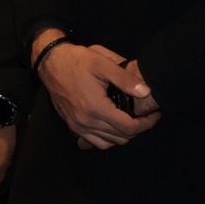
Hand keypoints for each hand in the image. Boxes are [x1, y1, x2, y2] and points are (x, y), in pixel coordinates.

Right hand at [35, 33, 160, 149]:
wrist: (50, 62)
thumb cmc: (77, 60)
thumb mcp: (103, 62)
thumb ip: (126, 79)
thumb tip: (146, 93)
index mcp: (96, 108)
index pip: (129, 128)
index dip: (147, 124)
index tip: (154, 114)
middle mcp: (86, 121)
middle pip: (121, 138)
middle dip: (137, 129)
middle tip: (144, 116)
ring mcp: (77, 125)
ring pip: (107, 143)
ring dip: (122, 135)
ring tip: (129, 120)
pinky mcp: (71, 125)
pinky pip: (93, 141)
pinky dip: (106, 139)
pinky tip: (110, 127)